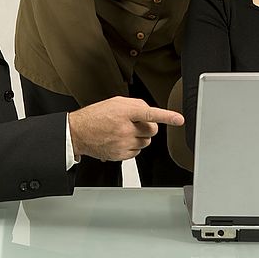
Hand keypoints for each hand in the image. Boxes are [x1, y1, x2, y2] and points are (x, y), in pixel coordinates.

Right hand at [68, 96, 183, 161]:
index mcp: (124, 112)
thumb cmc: (96, 116)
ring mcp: (122, 143)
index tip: (179, 119)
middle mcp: (124, 128)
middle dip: (148, 127)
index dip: (167, 116)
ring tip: (125, 132)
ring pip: (146, 142)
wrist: (78, 132)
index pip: (150, 113)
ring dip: (140, 137)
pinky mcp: (120, 155)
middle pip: (152, 130)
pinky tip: (121, 141)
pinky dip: (133, 147)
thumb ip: (135, 105)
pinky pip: (137, 152)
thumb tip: (150, 112)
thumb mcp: (115, 102)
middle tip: (136, 124)